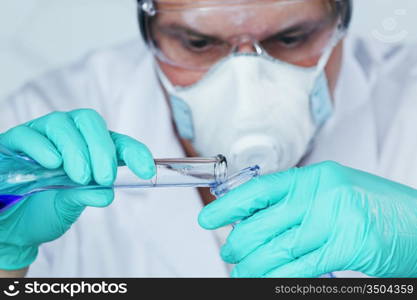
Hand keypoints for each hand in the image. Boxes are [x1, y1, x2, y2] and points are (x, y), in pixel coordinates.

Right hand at [0, 109, 154, 269]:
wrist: (10, 227)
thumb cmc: (43, 211)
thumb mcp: (69, 207)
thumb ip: (86, 196)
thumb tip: (106, 193)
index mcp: (88, 150)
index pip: (115, 141)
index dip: (134, 151)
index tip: (147, 170)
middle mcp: (67, 137)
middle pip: (89, 121)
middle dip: (102, 148)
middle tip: (104, 177)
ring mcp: (40, 135)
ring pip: (61, 123)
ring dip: (76, 149)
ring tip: (80, 177)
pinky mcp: (13, 142)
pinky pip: (28, 134)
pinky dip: (43, 147)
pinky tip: (52, 163)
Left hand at [199, 161, 416, 277]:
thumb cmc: (376, 209)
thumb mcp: (333, 194)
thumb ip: (298, 205)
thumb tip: (260, 221)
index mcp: (313, 178)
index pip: (259, 190)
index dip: (229, 206)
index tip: (208, 219)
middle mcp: (320, 194)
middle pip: (262, 225)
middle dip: (238, 244)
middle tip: (230, 254)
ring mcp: (334, 219)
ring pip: (276, 250)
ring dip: (252, 267)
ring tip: (241, 273)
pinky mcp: (346, 246)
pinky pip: (299, 268)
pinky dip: (278, 280)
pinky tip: (266, 282)